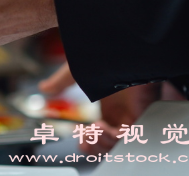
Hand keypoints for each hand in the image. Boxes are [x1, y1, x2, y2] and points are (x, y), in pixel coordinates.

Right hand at [39, 62, 159, 153]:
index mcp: (109, 106)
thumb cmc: (103, 53)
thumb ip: (60, 82)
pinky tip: (100, 126)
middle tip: (83, 138)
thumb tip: (44, 87)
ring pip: (120, 143)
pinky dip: (114, 137)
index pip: (102, 135)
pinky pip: (132, 136)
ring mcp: (134, 113)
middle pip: (111, 144)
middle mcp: (123, 113)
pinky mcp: (144, 112)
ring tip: (91, 130)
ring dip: (102, 143)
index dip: (90, 141)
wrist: (121, 42)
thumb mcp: (76, 71)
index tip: (78, 135)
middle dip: (95, 146)